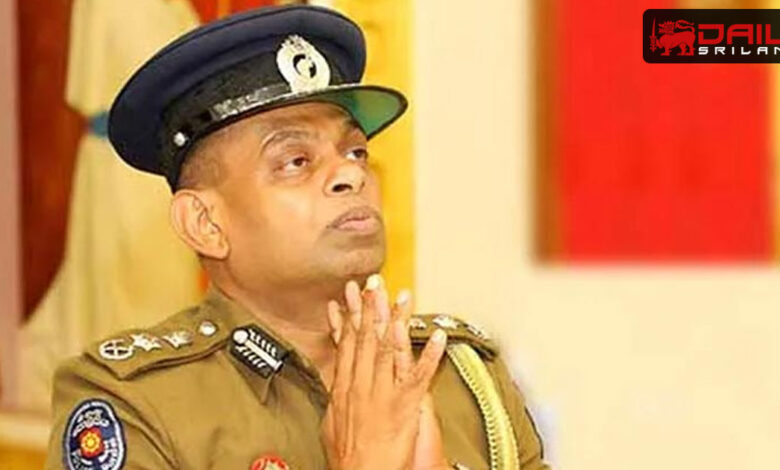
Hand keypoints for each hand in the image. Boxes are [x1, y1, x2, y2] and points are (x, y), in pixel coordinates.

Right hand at [321, 275, 448, 469]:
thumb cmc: (347, 459)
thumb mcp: (330, 425)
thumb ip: (335, 401)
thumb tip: (335, 387)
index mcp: (343, 387)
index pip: (346, 344)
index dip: (350, 317)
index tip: (349, 295)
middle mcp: (360, 384)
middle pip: (366, 338)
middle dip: (370, 306)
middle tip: (374, 280)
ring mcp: (382, 393)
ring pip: (389, 348)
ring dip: (398, 320)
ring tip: (404, 296)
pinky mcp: (404, 405)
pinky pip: (419, 375)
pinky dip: (430, 354)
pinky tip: (438, 336)